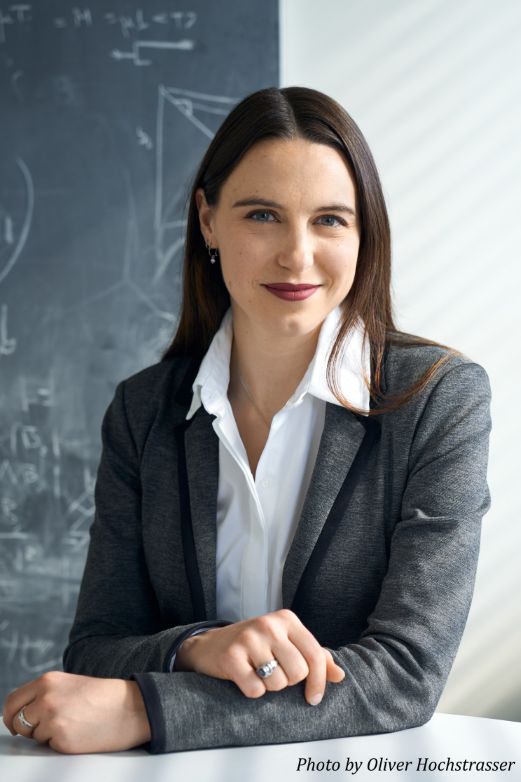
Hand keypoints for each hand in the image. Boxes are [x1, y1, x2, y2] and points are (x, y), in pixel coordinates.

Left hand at [2, 671, 150, 753]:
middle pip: (17, 720)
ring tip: (72, 724)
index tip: (14, 722)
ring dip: (47, 735)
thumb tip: (24, 712)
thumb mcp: (70, 685)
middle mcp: (46, 698)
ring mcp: (52, 718)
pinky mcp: (62, 738)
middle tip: (36, 730)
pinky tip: (79, 733)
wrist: (131, 708)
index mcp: (48, 681)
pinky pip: (50, 746)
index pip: (12, 701)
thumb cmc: (104, 697)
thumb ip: (46, 694)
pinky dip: (61, 744)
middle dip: (24, 728)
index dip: (10, 715)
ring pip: (34, 735)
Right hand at [175, 608, 345, 705]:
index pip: (316, 655)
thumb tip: (340, 676)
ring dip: (269, 687)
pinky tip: (244, 677)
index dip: (319, 682)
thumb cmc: (256, 646)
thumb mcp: (286, 643)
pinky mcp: (231, 656)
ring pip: (277, 684)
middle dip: (288, 681)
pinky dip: (252, 691)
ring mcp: (249, 639)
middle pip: (298, 672)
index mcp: (287, 619)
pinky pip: (255, 690)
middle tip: (274, 673)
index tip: (314, 698)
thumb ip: (315, 657)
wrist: (210, 645)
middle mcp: (269, 624)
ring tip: (258, 673)